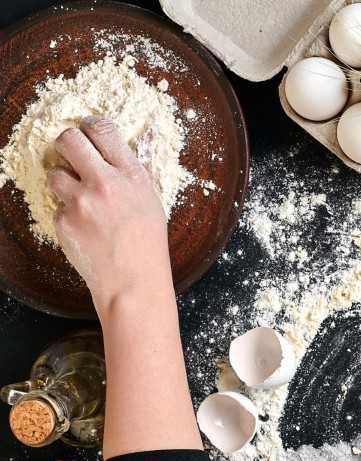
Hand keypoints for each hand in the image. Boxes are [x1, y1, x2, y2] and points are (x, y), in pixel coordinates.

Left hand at [47, 116, 171, 316]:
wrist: (133, 281)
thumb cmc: (148, 242)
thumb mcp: (152, 199)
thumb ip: (143, 166)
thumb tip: (150, 135)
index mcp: (131, 175)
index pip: (102, 129)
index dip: (91, 125)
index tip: (88, 131)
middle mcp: (104, 184)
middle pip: (69, 139)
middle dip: (67, 143)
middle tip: (73, 154)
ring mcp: (80, 203)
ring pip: (54, 173)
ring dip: (63, 181)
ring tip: (82, 199)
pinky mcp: (63, 221)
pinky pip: (57, 206)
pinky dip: (68, 214)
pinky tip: (86, 228)